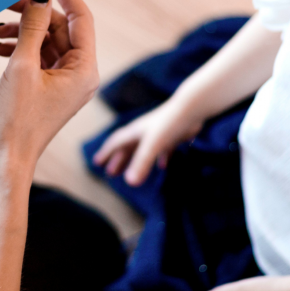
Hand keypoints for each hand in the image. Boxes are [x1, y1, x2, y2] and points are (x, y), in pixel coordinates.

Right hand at [0, 0, 100, 172]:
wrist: (6, 158)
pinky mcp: (49, 87)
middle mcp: (81, 73)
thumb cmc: (17, 118)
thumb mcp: (22, 65)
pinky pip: (38, 55)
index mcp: (85, 69)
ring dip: (21, 29)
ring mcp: (65, 81)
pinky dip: (18, 46)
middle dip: (33, 11)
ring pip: (46, 39)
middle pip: (60, 26)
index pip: (81, 17)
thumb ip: (32, 24)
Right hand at [90, 99, 205, 186]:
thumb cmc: (169, 124)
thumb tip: (130, 183)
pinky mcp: (172, 135)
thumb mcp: (153, 145)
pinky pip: (162, 149)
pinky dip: (160, 158)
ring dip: (135, 160)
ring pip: (142, 149)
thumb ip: (142, 163)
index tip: (97, 163)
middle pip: (127, 147)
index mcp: (135, 131)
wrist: (192, 108)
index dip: (106, 153)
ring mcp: (158, 133)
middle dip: (118, 160)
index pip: (116, 142)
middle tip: (110, 173)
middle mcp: (144, 131)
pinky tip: (163, 166)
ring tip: (131, 172)